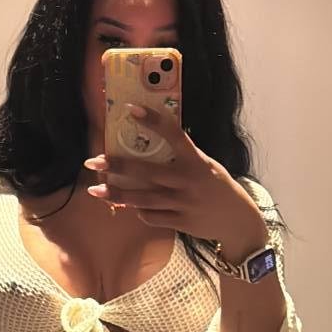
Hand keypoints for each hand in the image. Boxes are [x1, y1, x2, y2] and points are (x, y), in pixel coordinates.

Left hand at [85, 103, 268, 254]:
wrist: (237, 220)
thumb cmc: (216, 186)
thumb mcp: (206, 165)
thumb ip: (183, 157)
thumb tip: (152, 142)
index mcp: (197, 161)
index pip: (174, 134)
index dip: (153, 120)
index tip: (130, 109)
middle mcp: (189, 181)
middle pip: (147, 172)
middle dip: (118, 166)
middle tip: (94, 161)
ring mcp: (184, 204)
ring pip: (143, 199)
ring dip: (117, 194)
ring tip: (95, 190)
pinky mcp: (181, 222)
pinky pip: (152, 217)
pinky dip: (139, 211)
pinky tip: (130, 206)